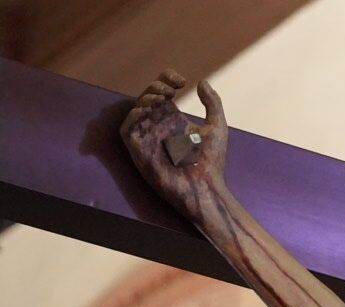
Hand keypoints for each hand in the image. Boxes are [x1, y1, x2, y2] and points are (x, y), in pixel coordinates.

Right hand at [119, 70, 228, 214]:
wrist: (205, 188)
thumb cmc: (212, 162)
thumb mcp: (217, 127)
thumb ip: (212, 103)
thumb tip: (202, 81)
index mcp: (173, 119)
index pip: (161, 92)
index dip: (166, 79)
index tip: (181, 81)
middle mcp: (158, 125)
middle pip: (148, 97)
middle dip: (156, 87)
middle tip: (171, 91)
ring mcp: (147, 137)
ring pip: (136, 109)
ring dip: (146, 99)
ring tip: (163, 99)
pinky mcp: (139, 151)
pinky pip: (126, 129)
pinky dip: (133, 116)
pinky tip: (148, 112)